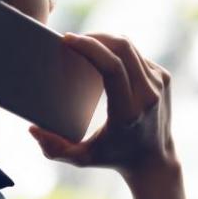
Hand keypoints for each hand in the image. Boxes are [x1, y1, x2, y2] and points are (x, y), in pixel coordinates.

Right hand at [28, 32, 177, 181]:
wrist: (155, 161)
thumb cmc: (114, 157)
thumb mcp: (82, 158)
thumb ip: (54, 149)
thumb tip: (33, 129)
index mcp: (128, 111)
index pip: (112, 67)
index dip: (90, 47)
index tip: (68, 39)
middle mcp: (147, 94)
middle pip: (121, 47)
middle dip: (94, 37)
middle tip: (72, 39)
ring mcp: (159, 83)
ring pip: (129, 47)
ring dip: (105, 41)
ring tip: (84, 44)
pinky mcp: (163, 77)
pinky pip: (136, 54)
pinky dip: (117, 50)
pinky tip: (102, 56)